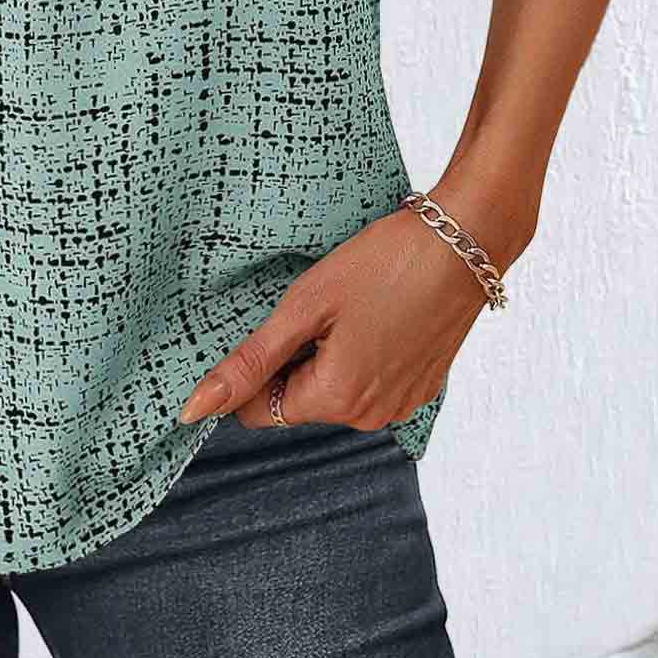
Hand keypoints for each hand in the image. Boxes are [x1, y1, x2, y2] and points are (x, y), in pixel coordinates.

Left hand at [177, 174, 532, 429]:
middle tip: (316, 304)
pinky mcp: (423, 385)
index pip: (261, 410)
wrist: (465, 241)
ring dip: (328, 353)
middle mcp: (372, 417)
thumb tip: (193, 409)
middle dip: (294, 356)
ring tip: (349, 304)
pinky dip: (362, 351)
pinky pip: (371, 378)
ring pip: (335, 388)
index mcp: (337, 400)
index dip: (255, 366)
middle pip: (299, 399)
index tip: (273, 321)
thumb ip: (250, 361)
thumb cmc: (384, 263)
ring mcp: (403, 403)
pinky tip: (374, 310)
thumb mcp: (304, 305)